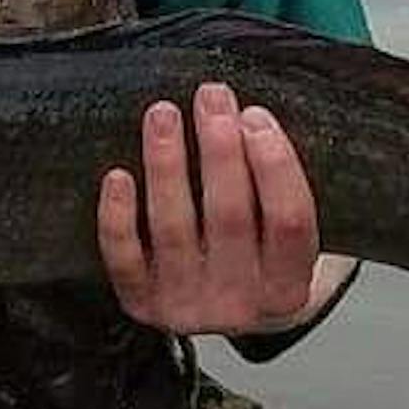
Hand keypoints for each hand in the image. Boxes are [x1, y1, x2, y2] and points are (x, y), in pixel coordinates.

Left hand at [96, 82, 322, 336]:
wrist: (225, 311)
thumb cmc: (258, 255)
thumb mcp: (291, 234)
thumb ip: (286, 185)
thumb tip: (257, 112)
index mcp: (289, 286)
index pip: (290, 221)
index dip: (274, 164)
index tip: (255, 115)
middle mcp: (240, 302)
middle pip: (229, 216)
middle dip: (219, 148)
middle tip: (211, 97)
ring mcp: (188, 305)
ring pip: (173, 227)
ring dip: (166, 163)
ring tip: (163, 114)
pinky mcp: (143, 302)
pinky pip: (124, 257)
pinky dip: (118, 216)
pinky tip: (118, 175)